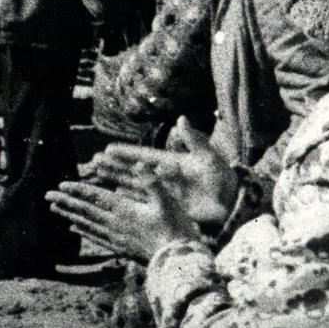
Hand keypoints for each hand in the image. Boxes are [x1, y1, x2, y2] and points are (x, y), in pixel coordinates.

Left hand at [47, 173, 202, 262]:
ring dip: (70, 215)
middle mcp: (116, 224)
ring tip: (55, 209)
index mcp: (125, 210)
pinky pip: (97, 238)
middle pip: (85, 210)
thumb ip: (153, 182)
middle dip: (66, 202)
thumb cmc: (178, 231)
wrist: (181, 264)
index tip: (60, 185)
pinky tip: (75, 228)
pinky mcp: (122, 249)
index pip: (95, 197)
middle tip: (47, 196)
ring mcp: (118, 238)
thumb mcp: (169, 202)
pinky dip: (84, 231)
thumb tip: (139, 163)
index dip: (77, 189)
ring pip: (87, 224)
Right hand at [83, 119, 237, 230]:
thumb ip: (194, 140)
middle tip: (94, 162)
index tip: (108, 149)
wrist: (234, 203)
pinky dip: (131, 200)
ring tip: (99, 177)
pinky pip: (145, 203)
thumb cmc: (223, 178)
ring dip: (117, 181)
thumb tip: (181, 119)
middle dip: (114, 166)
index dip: (126, 153)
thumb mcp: (209, 157)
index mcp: (172, 163)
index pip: (144, 157)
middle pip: (134, 171)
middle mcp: (165, 178)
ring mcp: (166, 193)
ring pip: (135, 186)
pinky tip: (117, 197)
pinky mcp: (170, 208)